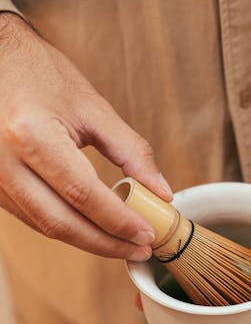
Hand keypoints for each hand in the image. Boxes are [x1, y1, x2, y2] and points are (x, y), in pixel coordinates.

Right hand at [0, 13, 171, 258]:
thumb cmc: (40, 74)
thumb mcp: (93, 107)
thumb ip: (131, 152)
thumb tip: (161, 192)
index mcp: (32, 134)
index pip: (83, 195)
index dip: (118, 222)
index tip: (146, 235)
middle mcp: (4, 161)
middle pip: (62, 223)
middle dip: (106, 243)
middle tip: (138, 249)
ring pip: (46, 227)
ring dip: (88, 241)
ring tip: (123, 243)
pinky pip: (33, 218)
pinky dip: (66, 227)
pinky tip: (94, 229)